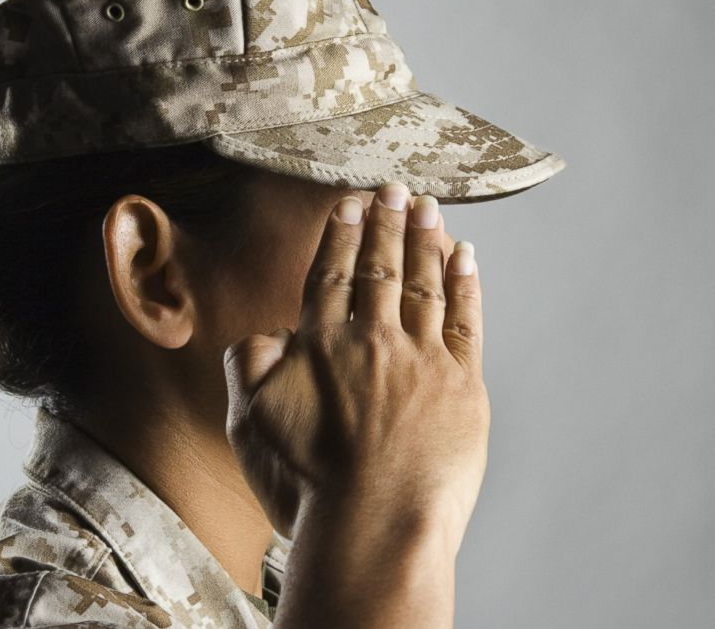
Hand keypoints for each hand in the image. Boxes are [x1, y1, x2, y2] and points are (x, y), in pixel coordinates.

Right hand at [223, 183, 488, 538]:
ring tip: (428, 208)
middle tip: (396, 188)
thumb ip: (248, 366)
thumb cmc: (307, 486)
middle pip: (382, 267)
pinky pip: (466, 322)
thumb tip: (267, 333)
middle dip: (388, 222)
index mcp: (320, 344)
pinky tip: (465, 258)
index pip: (332, 274)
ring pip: (425, 284)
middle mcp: (373, 340)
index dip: (342, 234)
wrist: (373, 526)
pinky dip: (466, 285)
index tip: (352, 202)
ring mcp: (423, 361)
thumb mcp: (249, 424)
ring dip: (426, 240)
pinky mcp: (463, 387)